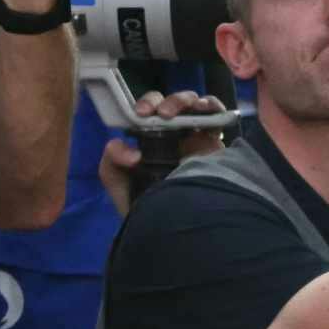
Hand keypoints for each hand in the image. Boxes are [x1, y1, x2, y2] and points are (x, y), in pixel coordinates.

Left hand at [95, 89, 226, 216]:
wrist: (174, 227)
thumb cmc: (146, 204)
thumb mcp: (120, 183)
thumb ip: (111, 162)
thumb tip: (129, 150)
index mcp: (150, 138)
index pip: (149, 111)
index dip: (146, 105)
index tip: (140, 113)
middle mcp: (173, 134)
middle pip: (171, 104)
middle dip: (165, 101)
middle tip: (161, 114)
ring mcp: (196, 136)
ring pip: (194, 104)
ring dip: (185, 101)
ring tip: (180, 113)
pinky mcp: (216, 144)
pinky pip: (217, 116)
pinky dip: (211, 106)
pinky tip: (204, 112)